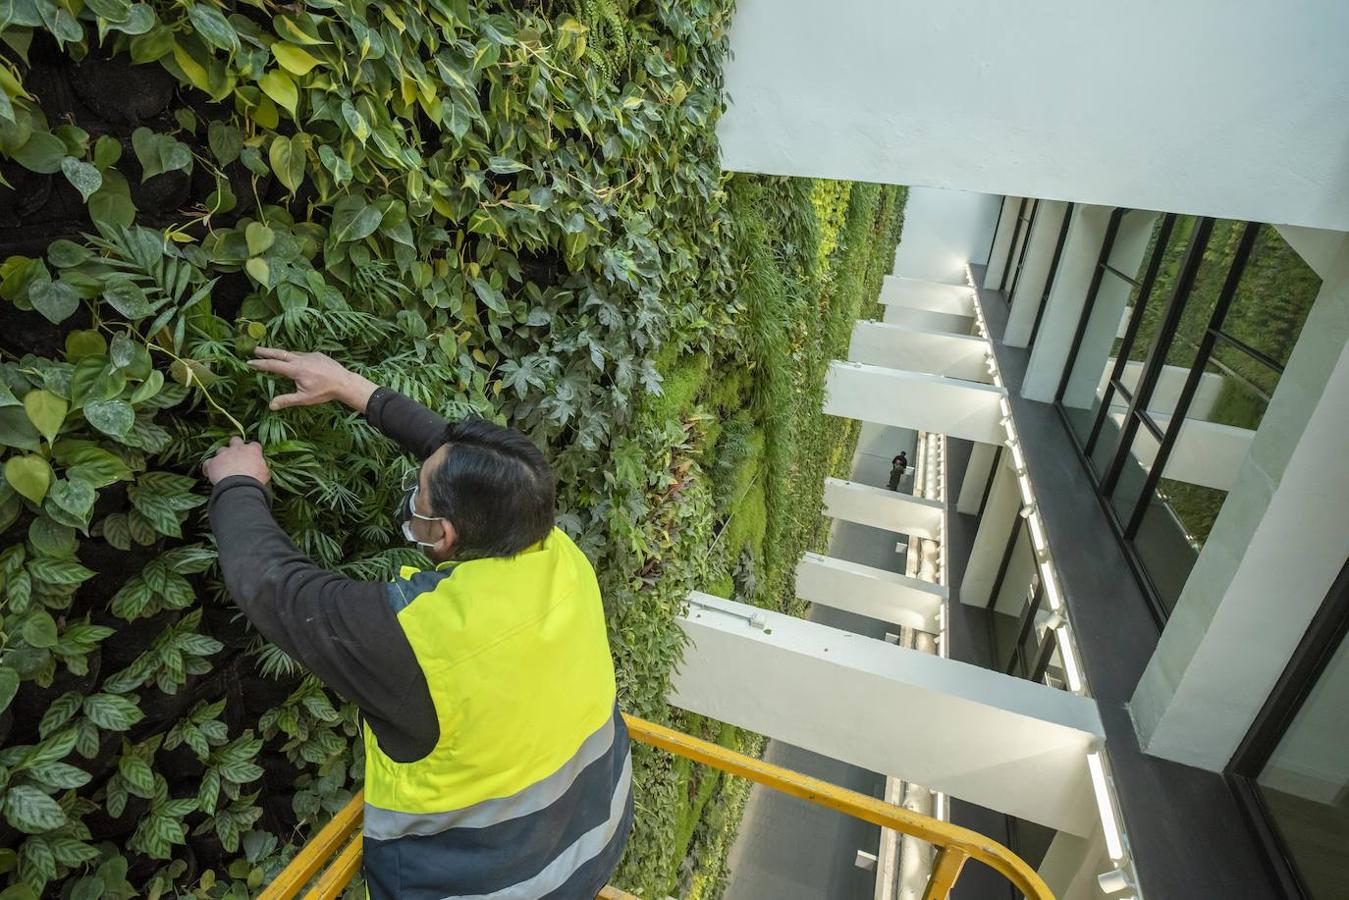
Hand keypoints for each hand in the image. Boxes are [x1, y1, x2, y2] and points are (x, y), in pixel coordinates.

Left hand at [203, 437, 270, 485]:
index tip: (253, 456)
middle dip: (235, 445)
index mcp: (252, 450)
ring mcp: (224, 454)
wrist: (239, 486)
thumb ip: (263, 467)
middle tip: (236, 454)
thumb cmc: (255, 480)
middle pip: (235, 440)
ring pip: (221, 450)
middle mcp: (237, 448)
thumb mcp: (265, 473)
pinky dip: (208, 467)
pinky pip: (207, 462)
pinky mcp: (213, 463)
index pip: (254, 445)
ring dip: (222, 456)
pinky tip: (209, 473)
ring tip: (223, 466)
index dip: (253, 450)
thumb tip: (263, 468)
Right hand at [247, 347, 376, 411]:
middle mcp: (301, 359)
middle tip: (254, 349)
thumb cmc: (324, 392)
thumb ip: (286, 400)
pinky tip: (293, 360)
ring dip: (280, 354)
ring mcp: (309, 355)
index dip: (260, 364)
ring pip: (291, 353)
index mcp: (295, 370)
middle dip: (266, 351)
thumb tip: (270, 406)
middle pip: (279, 354)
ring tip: (271, 355)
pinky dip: (294, 356)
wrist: (344, 382)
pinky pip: (302, 354)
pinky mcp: (317, 354)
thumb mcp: (304, 399)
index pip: (273, 365)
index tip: (250, 362)